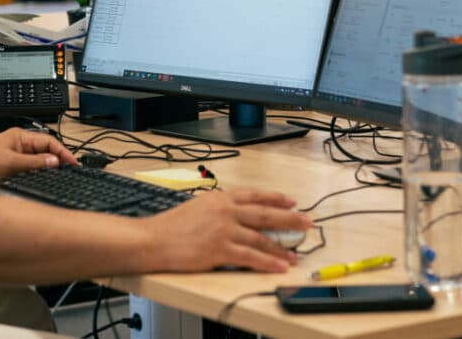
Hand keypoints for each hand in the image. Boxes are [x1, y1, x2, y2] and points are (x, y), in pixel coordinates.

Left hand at [0, 128, 77, 180]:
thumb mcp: (11, 163)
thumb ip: (35, 163)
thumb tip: (55, 162)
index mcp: (21, 136)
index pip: (49, 141)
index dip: (63, 152)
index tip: (73, 163)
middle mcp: (19, 143)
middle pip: (46, 150)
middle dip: (58, 159)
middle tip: (69, 171)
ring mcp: (15, 153)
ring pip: (38, 159)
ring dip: (48, 167)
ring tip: (59, 176)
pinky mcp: (10, 164)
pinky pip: (30, 166)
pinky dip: (38, 172)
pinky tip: (42, 179)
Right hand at [145, 189, 310, 272]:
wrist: (153, 240)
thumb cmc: (170, 227)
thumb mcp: (197, 206)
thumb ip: (218, 209)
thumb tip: (236, 216)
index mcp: (220, 198)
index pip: (255, 196)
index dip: (276, 198)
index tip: (292, 201)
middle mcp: (225, 211)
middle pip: (265, 214)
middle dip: (290, 219)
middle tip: (307, 222)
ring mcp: (224, 230)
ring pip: (261, 238)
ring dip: (281, 247)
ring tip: (295, 254)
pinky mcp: (220, 249)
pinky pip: (250, 256)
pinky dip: (268, 262)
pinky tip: (279, 266)